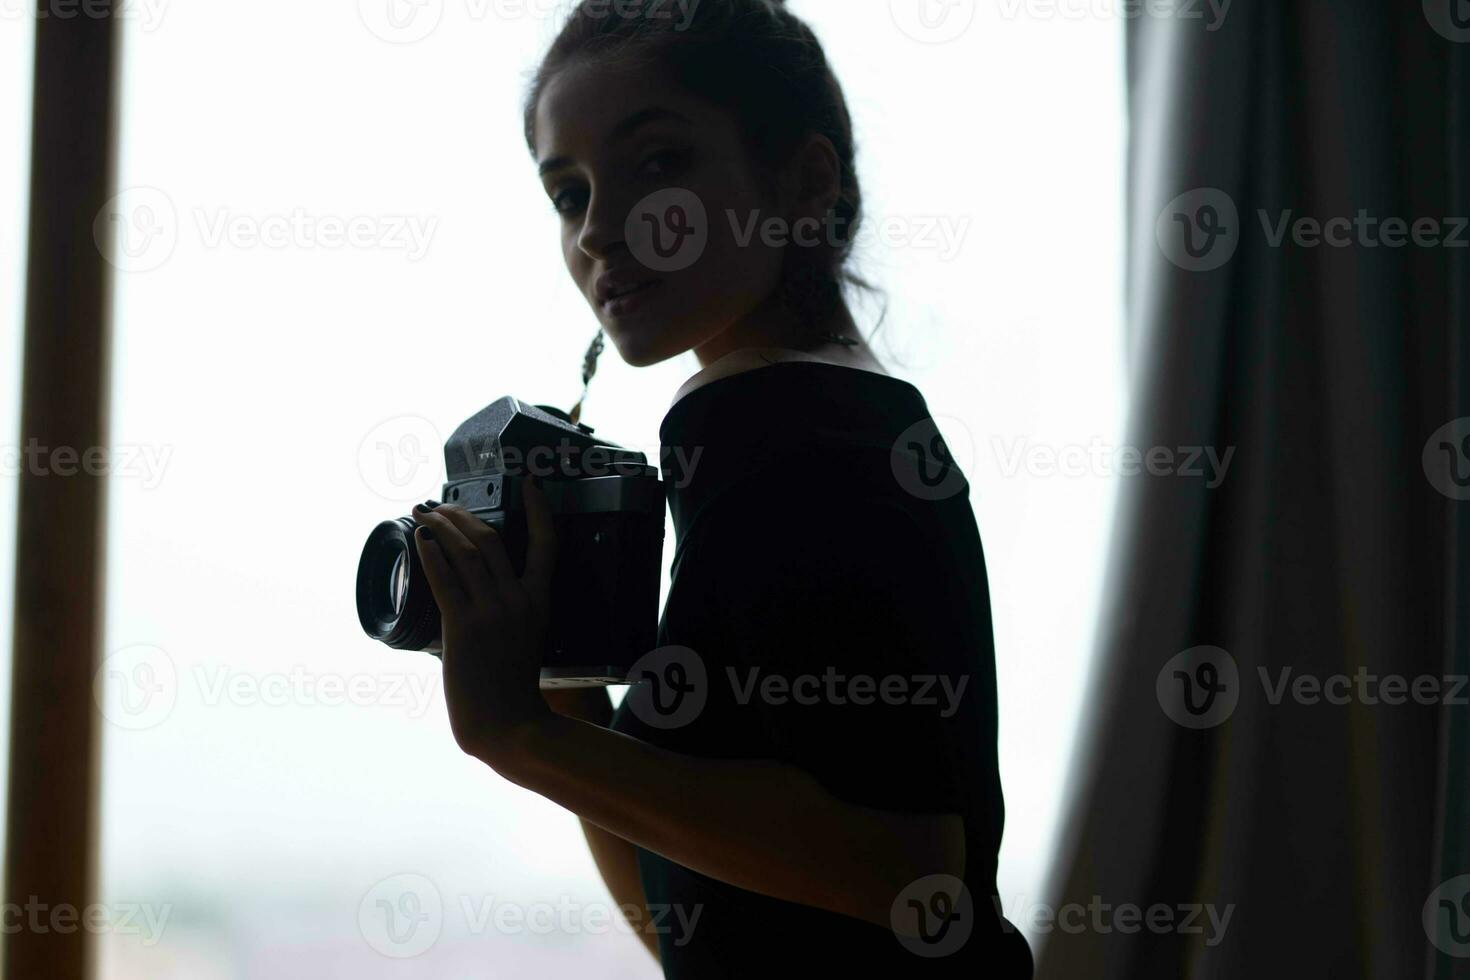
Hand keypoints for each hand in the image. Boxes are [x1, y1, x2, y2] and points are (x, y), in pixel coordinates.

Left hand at [411, 478, 555, 759]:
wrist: (507, 726)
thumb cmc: (511, 692)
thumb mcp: (523, 642)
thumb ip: (507, 612)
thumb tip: (471, 588)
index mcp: (539, 604)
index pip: (547, 545)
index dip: (539, 511)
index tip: (530, 485)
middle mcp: (518, 602)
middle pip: (491, 539)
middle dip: (463, 515)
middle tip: (442, 503)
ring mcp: (492, 614)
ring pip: (466, 553)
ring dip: (441, 527)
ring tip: (424, 513)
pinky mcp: (465, 628)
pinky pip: (445, 580)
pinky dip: (430, 554)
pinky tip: (419, 539)